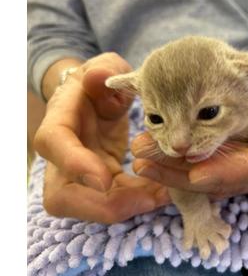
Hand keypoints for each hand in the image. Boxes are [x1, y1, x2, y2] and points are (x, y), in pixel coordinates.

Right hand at [34, 53, 168, 222]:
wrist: (96, 97)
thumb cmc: (100, 81)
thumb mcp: (104, 68)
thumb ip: (103, 71)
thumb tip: (97, 77)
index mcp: (59, 120)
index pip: (54, 144)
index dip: (75, 164)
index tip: (104, 179)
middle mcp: (62, 156)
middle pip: (63, 196)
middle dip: (104, 205)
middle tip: (147, 200)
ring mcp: (79, 175)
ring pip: (92, 207)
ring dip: (130, 207)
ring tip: (165, 196)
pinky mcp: (100, 182)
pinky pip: (116, 200)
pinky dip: (140, 201)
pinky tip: (165, 193)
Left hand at [130, 70, 247, 198]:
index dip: (236, 170)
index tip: (201, 171)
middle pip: (230, 177)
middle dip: (189, 171)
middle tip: (148, 157)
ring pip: (211, 175)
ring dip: (175, 168)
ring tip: (139, 154)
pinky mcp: (237, 168)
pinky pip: (206, 168)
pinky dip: (178, 161)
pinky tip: (149, 151)